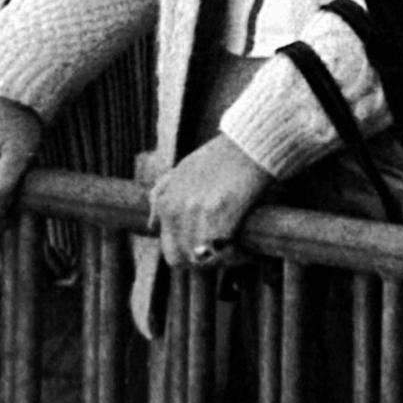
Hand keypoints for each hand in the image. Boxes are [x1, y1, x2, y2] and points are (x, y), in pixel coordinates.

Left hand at [148, 135, 276, 269]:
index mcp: (166, 203)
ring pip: (202, 258)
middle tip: (225, 254)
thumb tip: (150, 224)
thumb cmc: (222, 155)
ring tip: (239, 251)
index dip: (191, 255)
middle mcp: (176, 209)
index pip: (169, 249)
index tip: (211, 250)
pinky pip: (224, 250)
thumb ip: (162, 194)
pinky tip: (248, 248)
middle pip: (182, 258)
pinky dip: (237, 255)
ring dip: (222, 259)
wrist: (251, 141)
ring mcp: (197, 212)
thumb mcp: (183, 169)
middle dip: (203, 262)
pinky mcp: (220, 212)